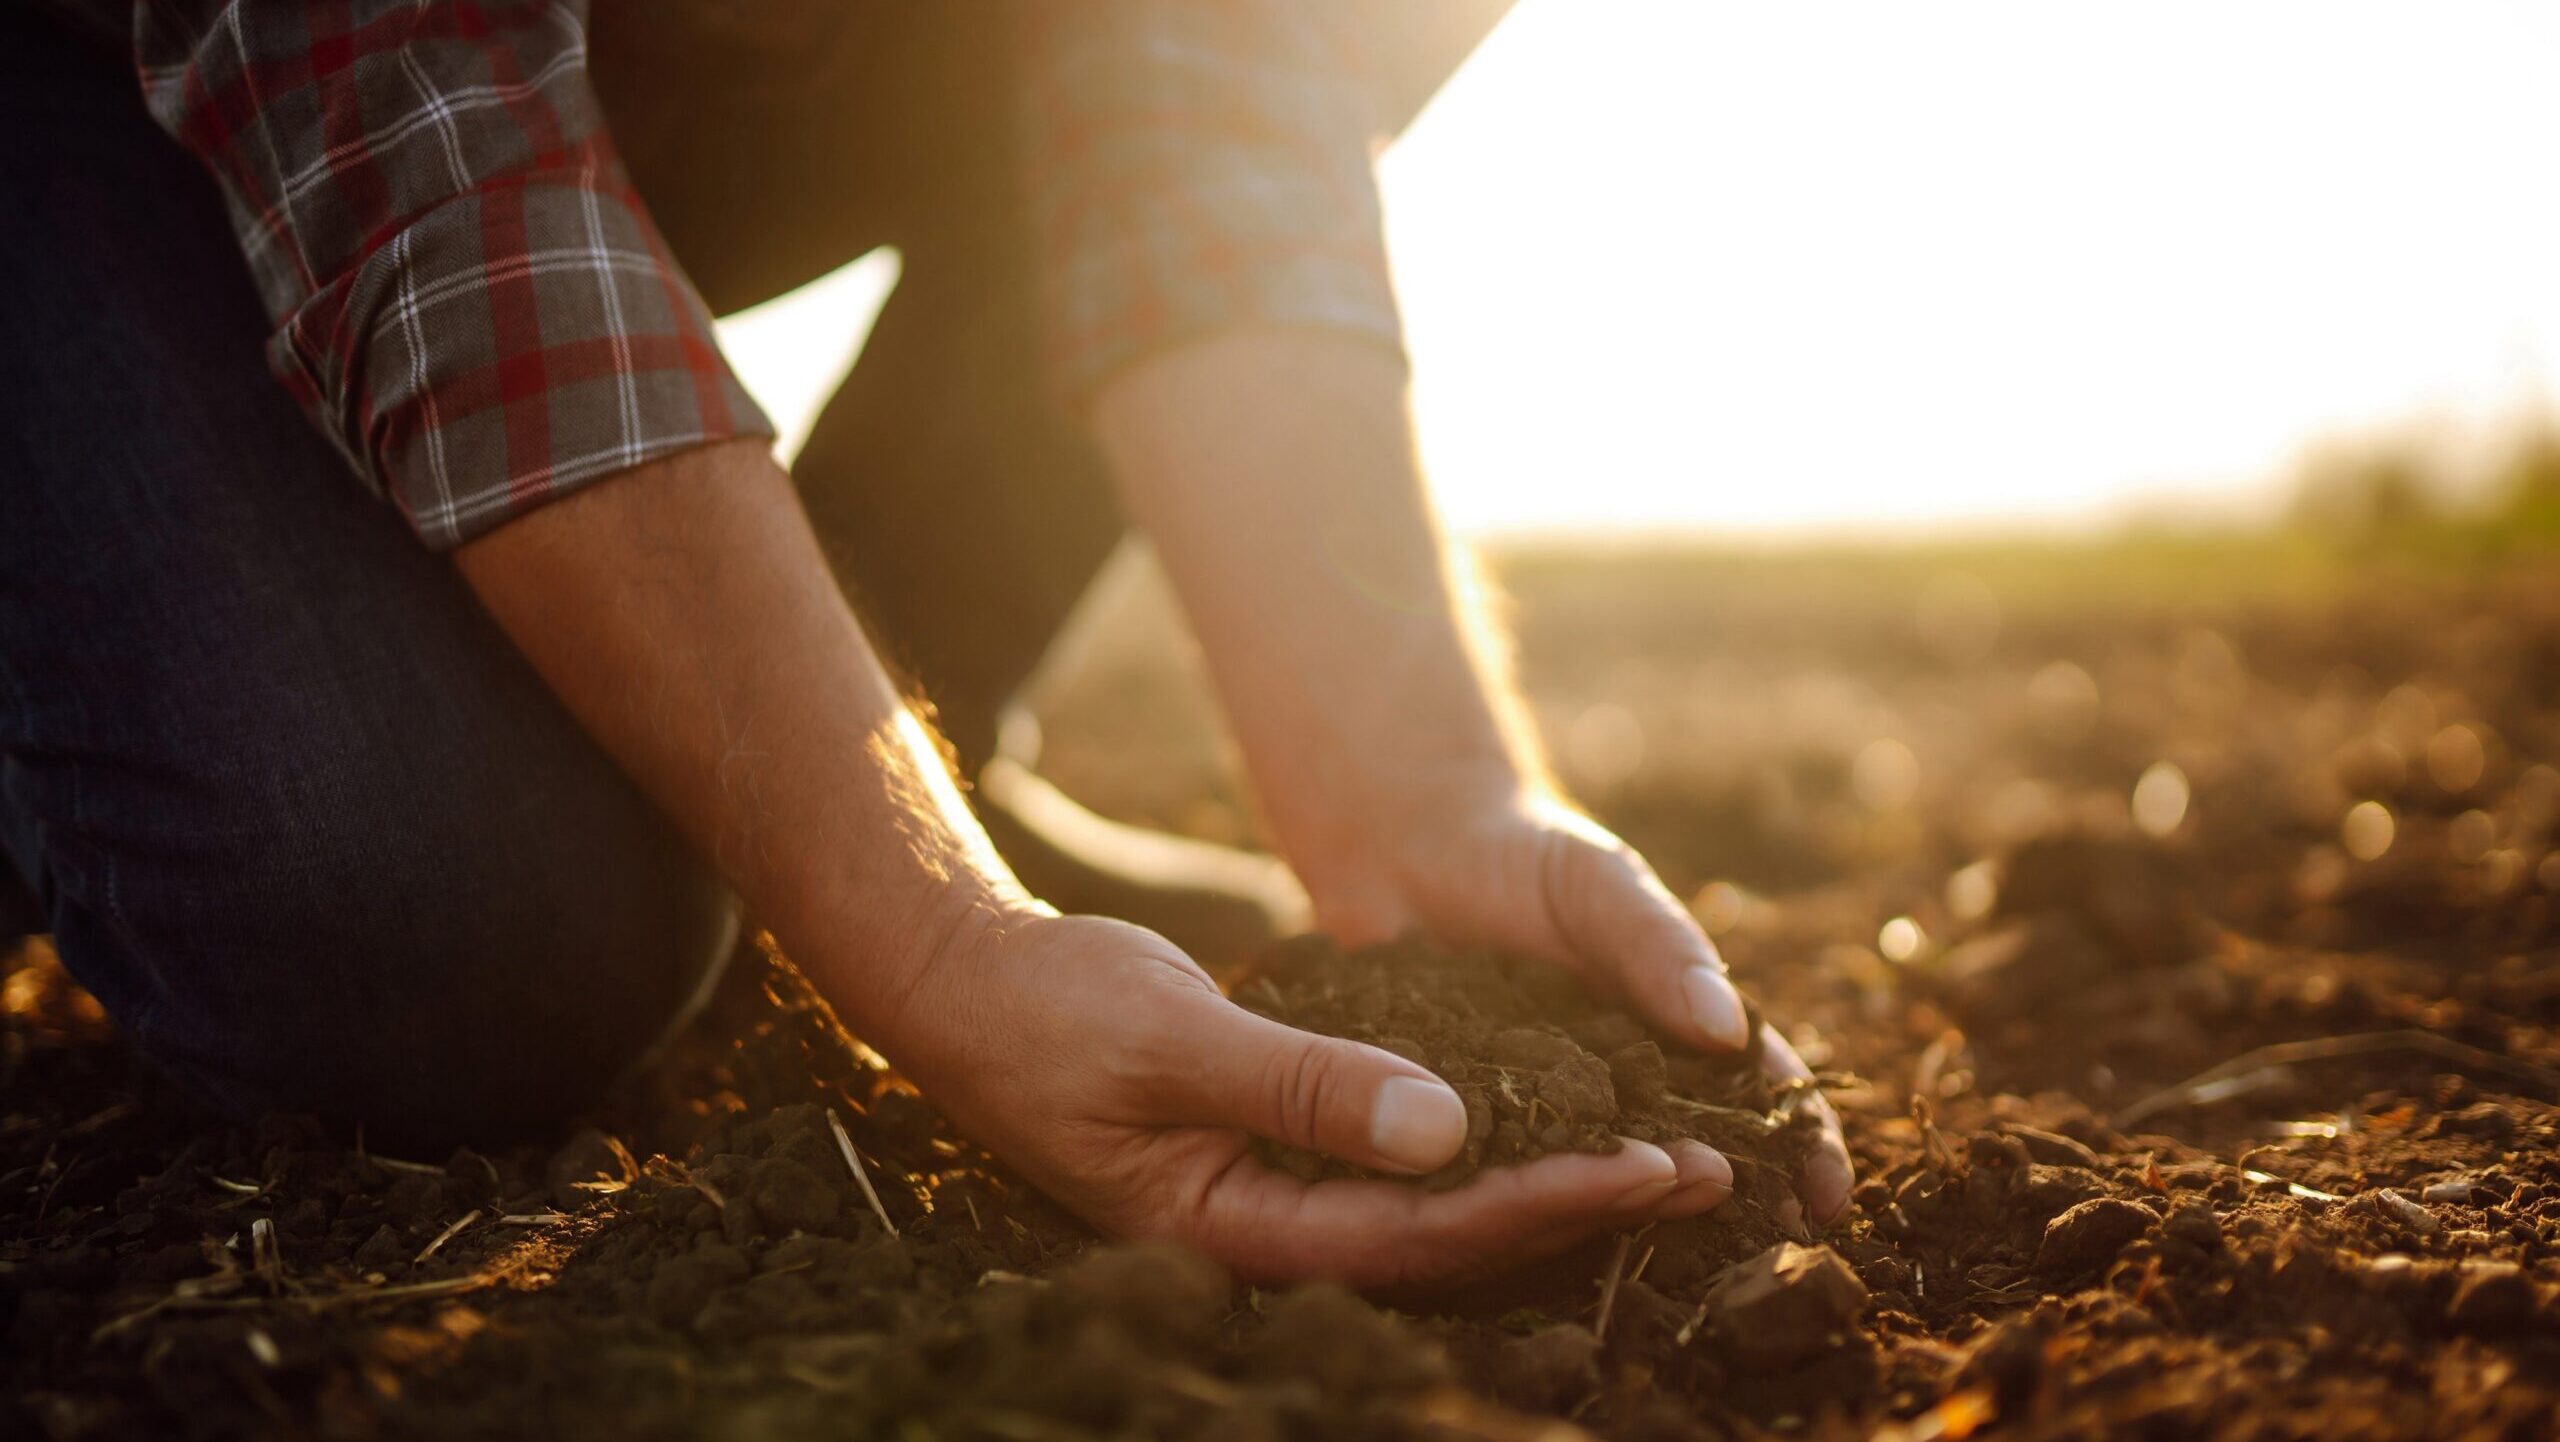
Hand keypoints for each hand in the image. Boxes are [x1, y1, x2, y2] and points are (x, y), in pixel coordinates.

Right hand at [839, 908, 1739, 1285]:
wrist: (968, 988)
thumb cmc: (1051, 1013)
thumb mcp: (1175, 1039)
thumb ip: (1304, 1087)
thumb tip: (1446, 1134)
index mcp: (1234, 1229)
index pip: (1419, 1236)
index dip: (1540, 1203)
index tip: (1647, 1165)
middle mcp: (1267, 1230)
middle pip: (1448, 1241)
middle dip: (1574, 1205)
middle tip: (1704, 1171)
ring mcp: (1274, 1194)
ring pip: (1434, 1206)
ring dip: (1544, 1177)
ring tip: (1663, 1153)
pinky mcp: (1279, 1149)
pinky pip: (1400, 1162)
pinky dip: (1481, 1141)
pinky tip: (1552, 1115)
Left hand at [1306, 776, 1855, 1225]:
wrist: (1408, 846)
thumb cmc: (1526, 854)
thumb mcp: (1601, 885)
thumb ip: (1659, 947)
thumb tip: (1729, 1028)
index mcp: (1676, 1028)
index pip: (1759, 1093)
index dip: (1802, 1146)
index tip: (1829, 1199)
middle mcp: (1621, 1084)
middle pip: (1692, 1156)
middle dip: (1733, 1209)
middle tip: (1760, 1261)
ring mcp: (1546, 1112)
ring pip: (1599, 1181)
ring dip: (1630, 1219)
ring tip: (1657, 1258)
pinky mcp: (1467, 1124)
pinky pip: (1502, 1173)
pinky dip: (1522, 1209)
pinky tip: (1530, 1242)